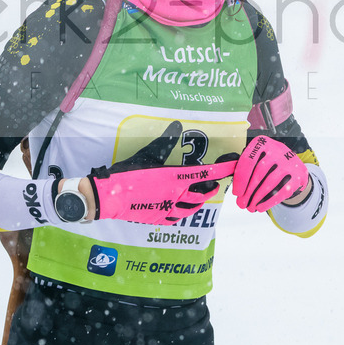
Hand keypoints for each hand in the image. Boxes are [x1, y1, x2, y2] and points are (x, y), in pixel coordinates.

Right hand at [88, 121, 236, 224]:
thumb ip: (165, 142)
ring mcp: (169, 208)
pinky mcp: (159, 218)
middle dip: (211, 187)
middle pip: (203, 193)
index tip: (232, 167)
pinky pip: (177, 217)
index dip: (222, 170)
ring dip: (199, 200)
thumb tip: (175, 126)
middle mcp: (177, 194)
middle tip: (215, 183)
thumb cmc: (128, 173)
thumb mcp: (149, 154)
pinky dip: (183, 212)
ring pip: (192, 207)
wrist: (111, 196)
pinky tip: (182, 209)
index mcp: (176, 177)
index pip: (206, 173)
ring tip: (202, 195)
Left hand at [231, 136, 308, 212]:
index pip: (248, 161)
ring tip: (250, 208)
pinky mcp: (298, 174)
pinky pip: (282, 190)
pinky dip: (270, 201)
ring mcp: (289, 161)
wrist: (294, 166)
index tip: (237, 193)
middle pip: (259, 173)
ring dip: (257, 198)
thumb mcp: (256, 158)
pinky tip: (261, 207)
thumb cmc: (268, 164)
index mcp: (262, 143)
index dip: (240, 179)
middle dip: (248, 192)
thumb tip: (221, 171)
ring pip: (270, 183)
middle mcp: (277, 149)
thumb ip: (240, 165)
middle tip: (241, 205)